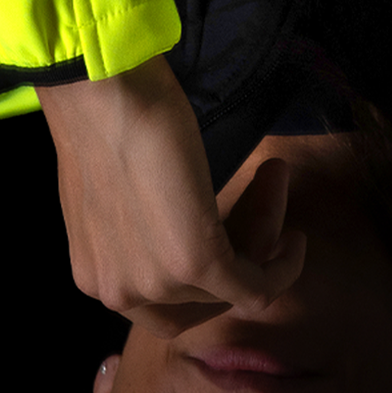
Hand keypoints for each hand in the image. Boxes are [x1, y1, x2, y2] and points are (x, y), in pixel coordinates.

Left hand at [39, 54, 306, 322]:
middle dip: (239, 249)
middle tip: (262, 196)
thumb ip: (136, 227)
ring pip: (232, 284)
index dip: (205, 276)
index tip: (230, 230)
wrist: (100, 91)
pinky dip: (282, 269)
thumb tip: (172, 225)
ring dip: (264, 231)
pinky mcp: (194, 264)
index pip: (164, 301)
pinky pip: (254, 288)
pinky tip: (296, 241)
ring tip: (276, 177)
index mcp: (94, 275)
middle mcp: (120, 293)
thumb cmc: (101, 116)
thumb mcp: (115, 190)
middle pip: (202, 297)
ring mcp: (157, 283)